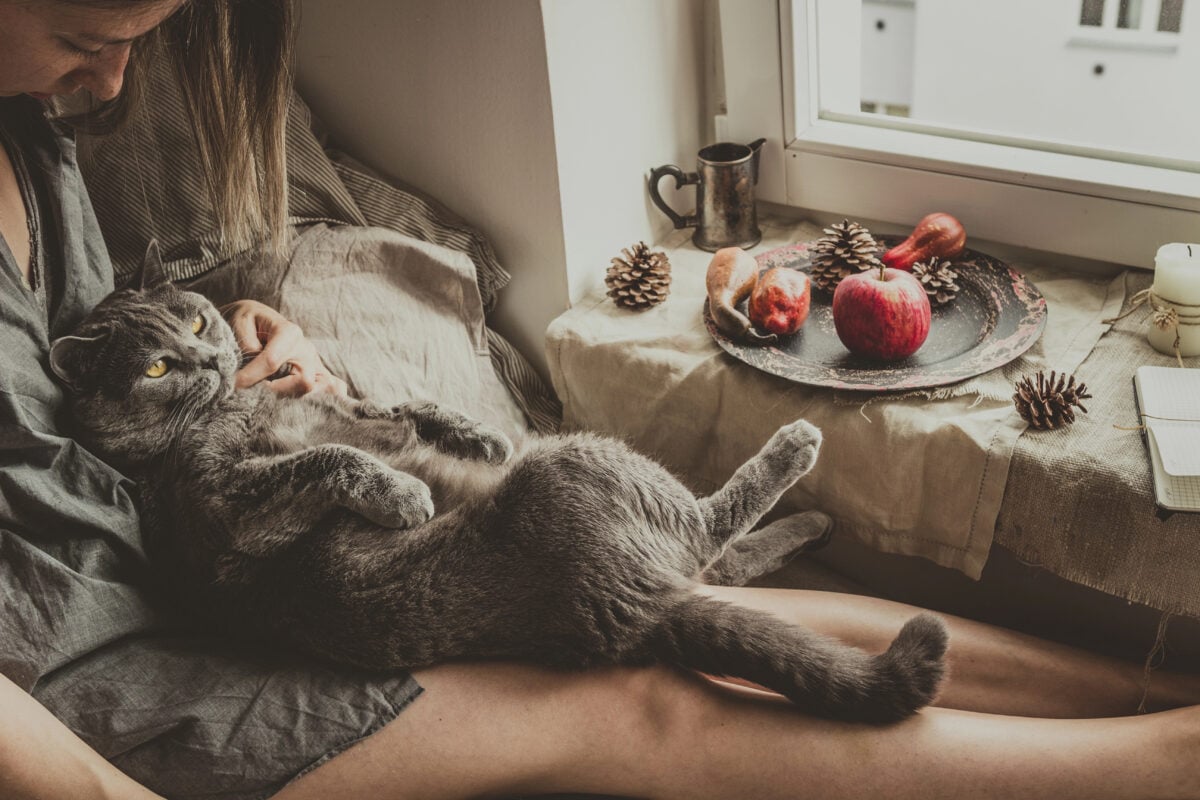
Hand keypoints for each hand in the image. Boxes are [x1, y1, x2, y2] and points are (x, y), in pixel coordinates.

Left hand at [220, 300, 347, 396]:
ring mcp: (315, 363)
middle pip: (303, 381)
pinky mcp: (317, 375)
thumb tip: (252, 370)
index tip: (233, 385)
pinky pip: (334, 389)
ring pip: (323, 388)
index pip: (273, 362)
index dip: (251, 376)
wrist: (257, 320)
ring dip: (299, 400)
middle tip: (252, 397)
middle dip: (276, 393)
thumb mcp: (239, 322)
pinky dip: (327, 399)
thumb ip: (246, 343)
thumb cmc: (247, 320)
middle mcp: (307, 349)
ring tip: (274, 405)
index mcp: (289, 332)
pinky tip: (306, 409)